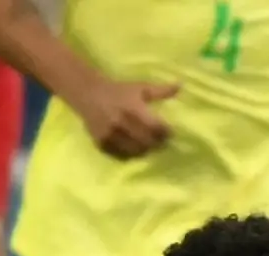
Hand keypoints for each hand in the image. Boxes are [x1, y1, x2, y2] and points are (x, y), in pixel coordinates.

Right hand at [65, 78, 179, 159]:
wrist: (88, 93)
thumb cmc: (118, 91)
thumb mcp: (139, 88)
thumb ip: (160, 91)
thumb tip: (180, 85)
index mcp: (132, 108)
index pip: (156, 128)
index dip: (166, 132)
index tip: (169, 132)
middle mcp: (120, 123)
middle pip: (148, 142)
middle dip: (158, 143)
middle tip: (161, 142)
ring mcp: (110, 134)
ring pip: (136, 151)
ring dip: (145, 150)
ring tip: (149, 145)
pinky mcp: (101, 143)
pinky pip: (121, 156)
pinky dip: (130, 154)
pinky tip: (135, 149)